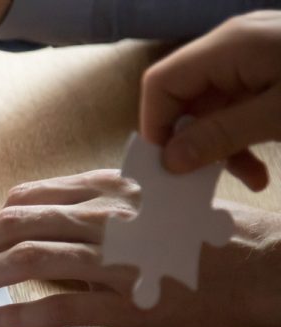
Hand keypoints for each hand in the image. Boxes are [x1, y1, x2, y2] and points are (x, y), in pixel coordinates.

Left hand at [0, 169, 280, 326]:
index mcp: (112, 192)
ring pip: (28, 260)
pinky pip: (57, 307)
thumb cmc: (216, 236)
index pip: (32, 199)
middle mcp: (106, 218)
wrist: (269, 265)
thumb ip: (107, 208)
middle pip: (17, 224)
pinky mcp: (126, 302)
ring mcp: (114, 260)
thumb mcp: (156, 206)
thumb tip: (57, 222)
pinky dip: (16, 316)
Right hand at [140, 10, 280, 190]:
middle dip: (193, 143)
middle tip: (203, 182)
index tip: (166, 167)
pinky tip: (262, 167)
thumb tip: (170, 161)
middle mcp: (233, 47)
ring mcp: (253, 57)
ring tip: (250, 179)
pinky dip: (245, 136)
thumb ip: (222, 135)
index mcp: (228, 47)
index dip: (154, 126)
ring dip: (224, 147)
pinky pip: (241, 105)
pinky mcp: (271, 70)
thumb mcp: (278, 114)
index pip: (161, 83)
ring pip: (215, 108)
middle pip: (186, 99)